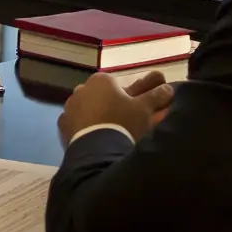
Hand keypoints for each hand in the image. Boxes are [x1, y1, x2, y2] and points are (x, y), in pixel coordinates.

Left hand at [57, 70, 174, 145]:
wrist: (98, 151)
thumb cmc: (123, 123)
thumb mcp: (144, 109)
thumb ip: (156, 96)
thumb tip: (169, 88)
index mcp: (101, 80)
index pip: (115, 85)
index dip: (126, 97)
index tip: (132, 110)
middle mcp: (81, 89)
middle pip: (99, 96)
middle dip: (109, 106)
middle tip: (122, 123)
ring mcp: (69, 107)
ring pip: (86, 110)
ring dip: (95, 117)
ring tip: (108, 134)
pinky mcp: (62, 126)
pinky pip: (76, 125)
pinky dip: (84, 130)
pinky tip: (95, 141)